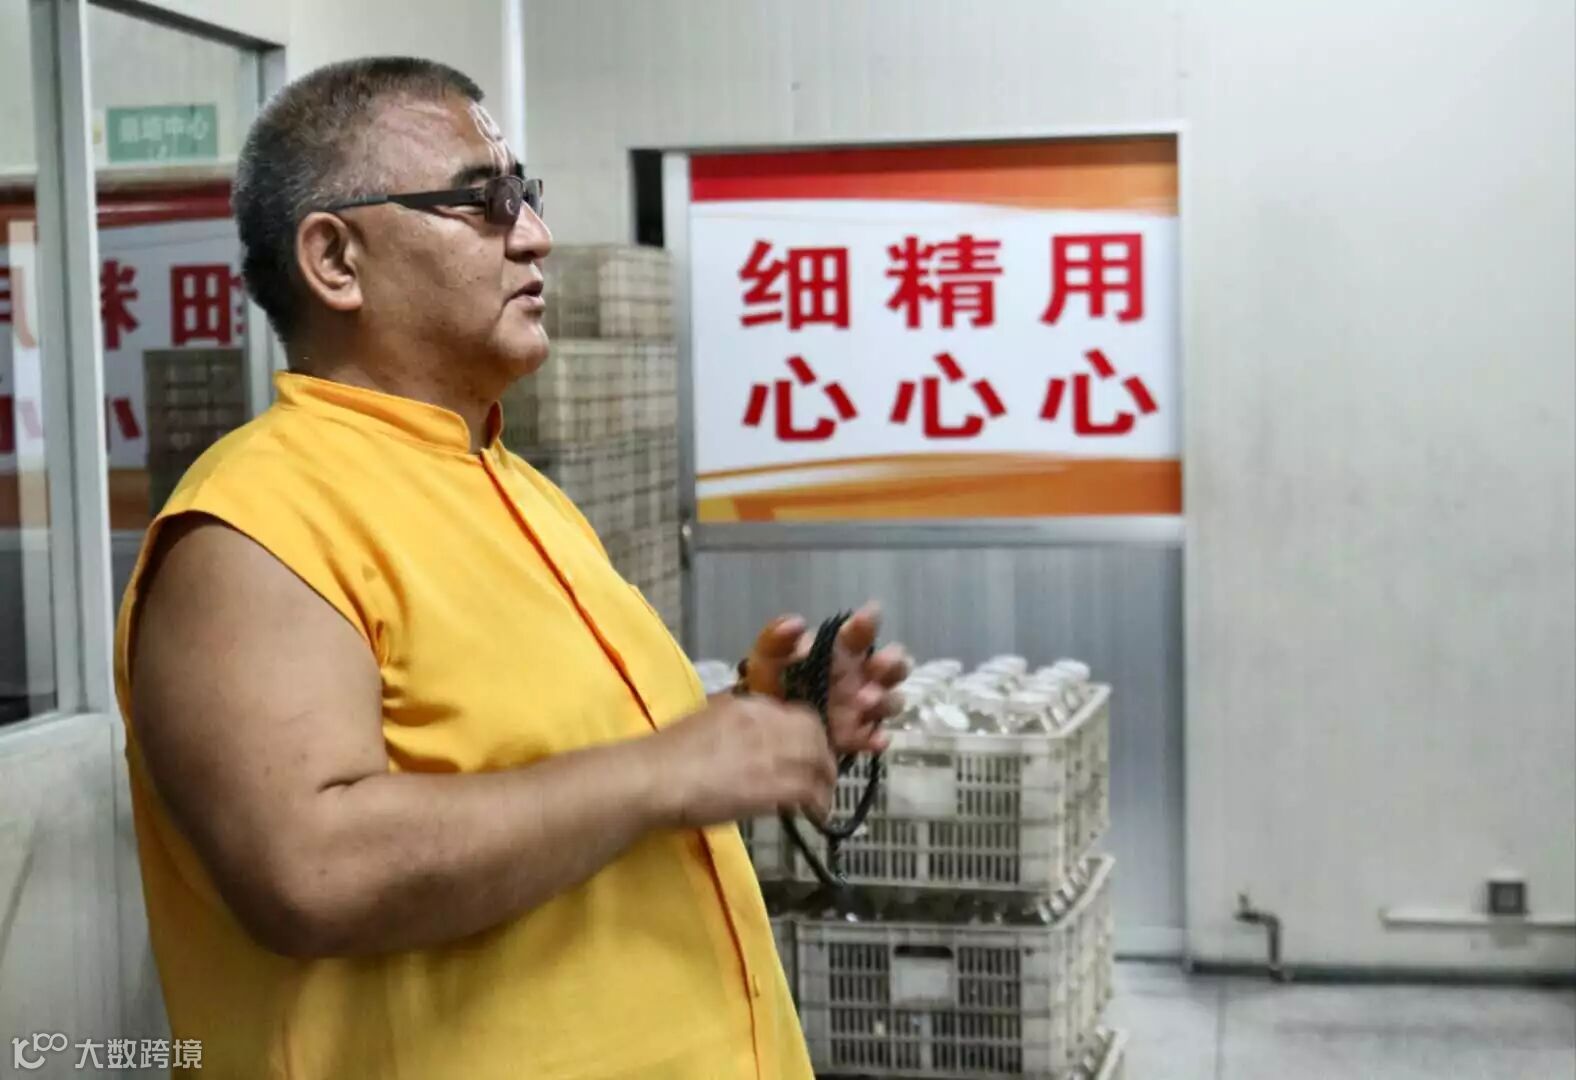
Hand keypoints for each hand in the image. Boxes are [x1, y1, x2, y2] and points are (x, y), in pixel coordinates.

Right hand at [646, 694, 836, 828]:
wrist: (654, 778)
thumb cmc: (665, 755)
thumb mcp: (703, 722)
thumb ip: (730, 724)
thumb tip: (741, 738)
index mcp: (747, 705)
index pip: (793, 713)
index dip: (804, 734)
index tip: (803, 751)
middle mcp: (767, 722)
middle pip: (814, 733)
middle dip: (822, 754)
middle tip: (820, 775)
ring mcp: (773, 752)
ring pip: (819, 761)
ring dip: (825, 781)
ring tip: (821, 800)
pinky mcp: (775, 784)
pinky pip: (811, 791)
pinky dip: (818, 804)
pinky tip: (814, 815)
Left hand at [739, 606, 908, 755]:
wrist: (766, 733)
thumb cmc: (771, 687)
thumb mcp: (766, 660)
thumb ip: (776, 638)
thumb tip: (798, 623)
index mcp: (842, 653)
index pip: (862, 633)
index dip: (869, 623)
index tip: (870, 617)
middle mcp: (859, 677)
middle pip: (893, 665)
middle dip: (891, 663)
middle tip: (875, 668)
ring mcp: (863, 709)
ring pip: (892, 700)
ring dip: (884, 699)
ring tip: (863, 703)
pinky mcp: (859, 737)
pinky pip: (877, 737)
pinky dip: (878, 738)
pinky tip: (873, 739)